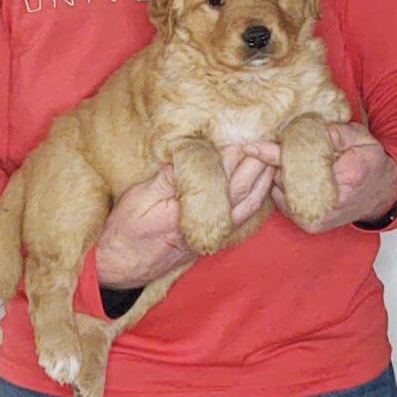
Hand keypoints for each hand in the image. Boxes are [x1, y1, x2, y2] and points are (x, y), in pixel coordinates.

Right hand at [96, 145, 274, 288]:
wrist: (124, 265)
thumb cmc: (127, 229)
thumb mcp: (140, 198)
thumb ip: (167, 179)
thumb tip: (188, 157)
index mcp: (190, 211)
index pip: (221, 176)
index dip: (235, 153)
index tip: (245, 131)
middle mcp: (209, 224)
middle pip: (243, 188)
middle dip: (257, 160)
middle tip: (268, 135)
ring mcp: (216, 232)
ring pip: (251, 202)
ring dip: (264, 177)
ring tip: (272, 153)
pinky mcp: (217, 236)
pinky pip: (247, 214)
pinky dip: (260, 195)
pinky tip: (263, 180)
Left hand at [252, 123, 396, 233]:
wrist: (378, 194)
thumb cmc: (368, 162)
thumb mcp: (359, 138)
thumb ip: (334, 133)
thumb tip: (304, 130)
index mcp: (347, 177)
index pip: (301, 165)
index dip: (275, 154)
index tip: (253, 147)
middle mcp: (329, 204)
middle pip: (286, 179)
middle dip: (279, 162)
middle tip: (281, 149)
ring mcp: (317, 218)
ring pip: (280, 190)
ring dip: (280, 175)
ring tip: (293, 165)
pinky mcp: (309, 225)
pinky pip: (282, 201)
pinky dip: (282, 187)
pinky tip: (294, 178)